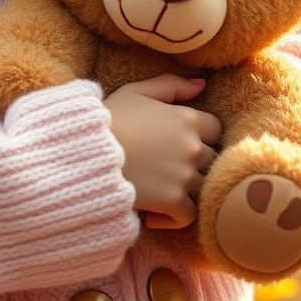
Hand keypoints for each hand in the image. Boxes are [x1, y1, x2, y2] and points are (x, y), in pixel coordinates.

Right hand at [103, 74, 221, 229]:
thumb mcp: (136, 92)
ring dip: (186, 189)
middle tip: (168, 165)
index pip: (215, 129)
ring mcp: (185, 176)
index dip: (200, 134)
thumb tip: (201, 84)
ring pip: (203, 186)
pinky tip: (155, 213)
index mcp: (186, 118)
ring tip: (161, 188)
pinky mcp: (173, 202)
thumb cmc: (110, 118)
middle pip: (211, 158)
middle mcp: (192, 147)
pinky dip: (174, 216)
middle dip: (194, 162)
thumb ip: (171, 85)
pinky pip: (189, 214)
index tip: (180, 141)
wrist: (86, 153)